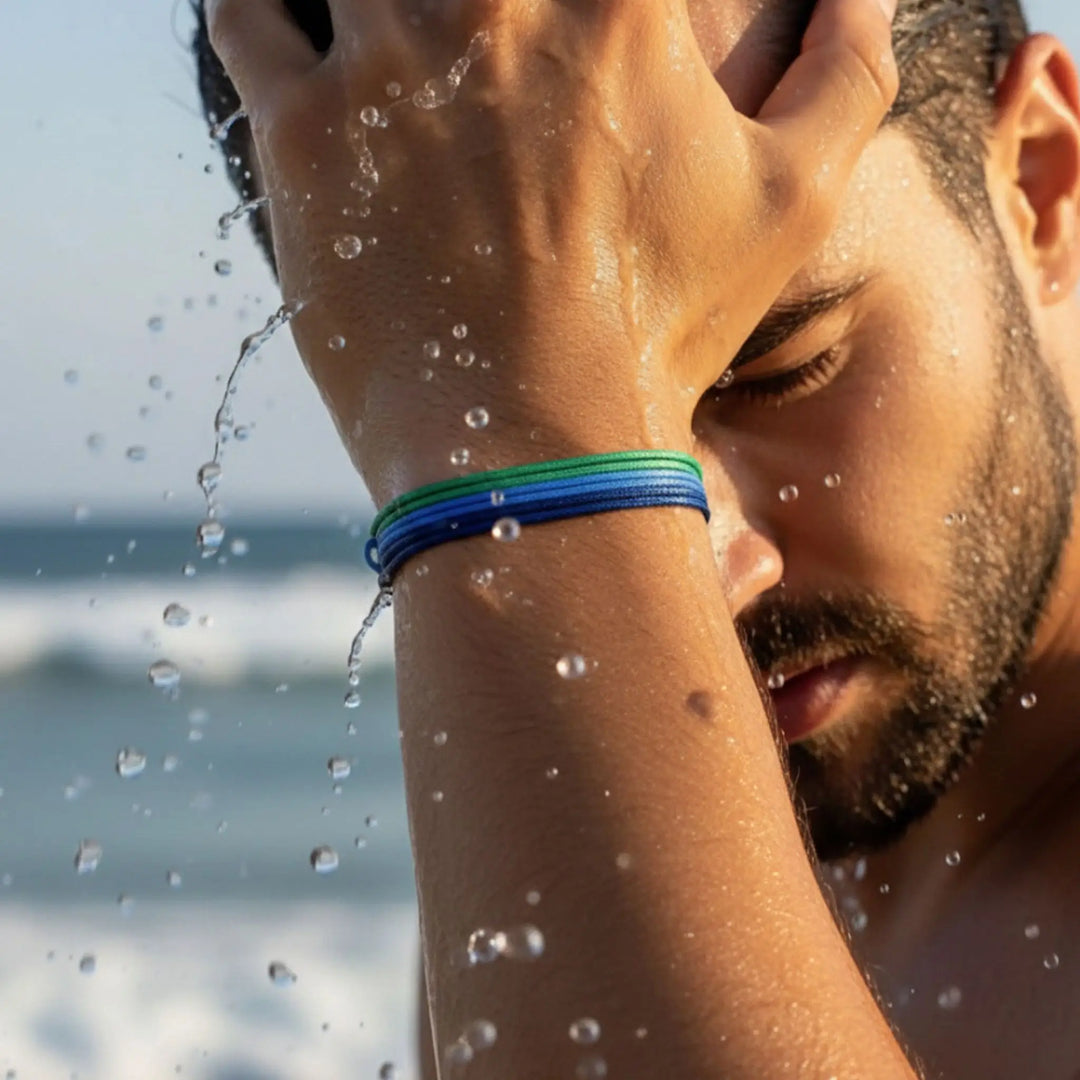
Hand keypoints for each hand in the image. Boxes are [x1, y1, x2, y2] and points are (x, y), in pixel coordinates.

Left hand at [206, 0, 897, 505]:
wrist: (541, 444)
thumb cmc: (667, 328)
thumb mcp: (797, 201)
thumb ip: (847, 71)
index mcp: (615, 0)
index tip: (567, 27)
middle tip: (468, 30)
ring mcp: (383, 58)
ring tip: (387, 35)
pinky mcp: (301, 133)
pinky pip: (243, 14)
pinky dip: (258, 8)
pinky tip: (296, 32)